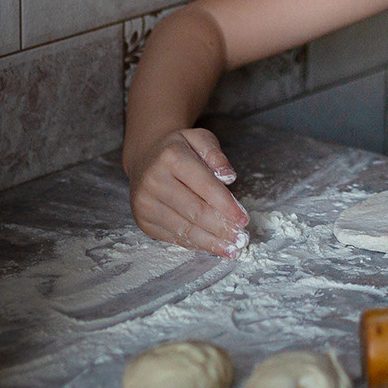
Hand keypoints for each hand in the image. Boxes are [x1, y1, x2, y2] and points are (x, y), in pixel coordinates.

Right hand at [126, 128, 248, 256]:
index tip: (244, 219)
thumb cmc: (179, 149)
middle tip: (241, 239)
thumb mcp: (200, 139)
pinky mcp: (143, 220)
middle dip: (222, 228)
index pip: (205, 186)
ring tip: (231, 249)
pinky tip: (211, 246)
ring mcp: (145, 203)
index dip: (227, 206)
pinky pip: (173, 237)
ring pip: (184, 229)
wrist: (145, 158)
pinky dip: (195, 244)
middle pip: (195, 211)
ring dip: (211, 242)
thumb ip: (216, 155)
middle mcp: (154, 181)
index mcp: (171, 157)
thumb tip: (229, 177)